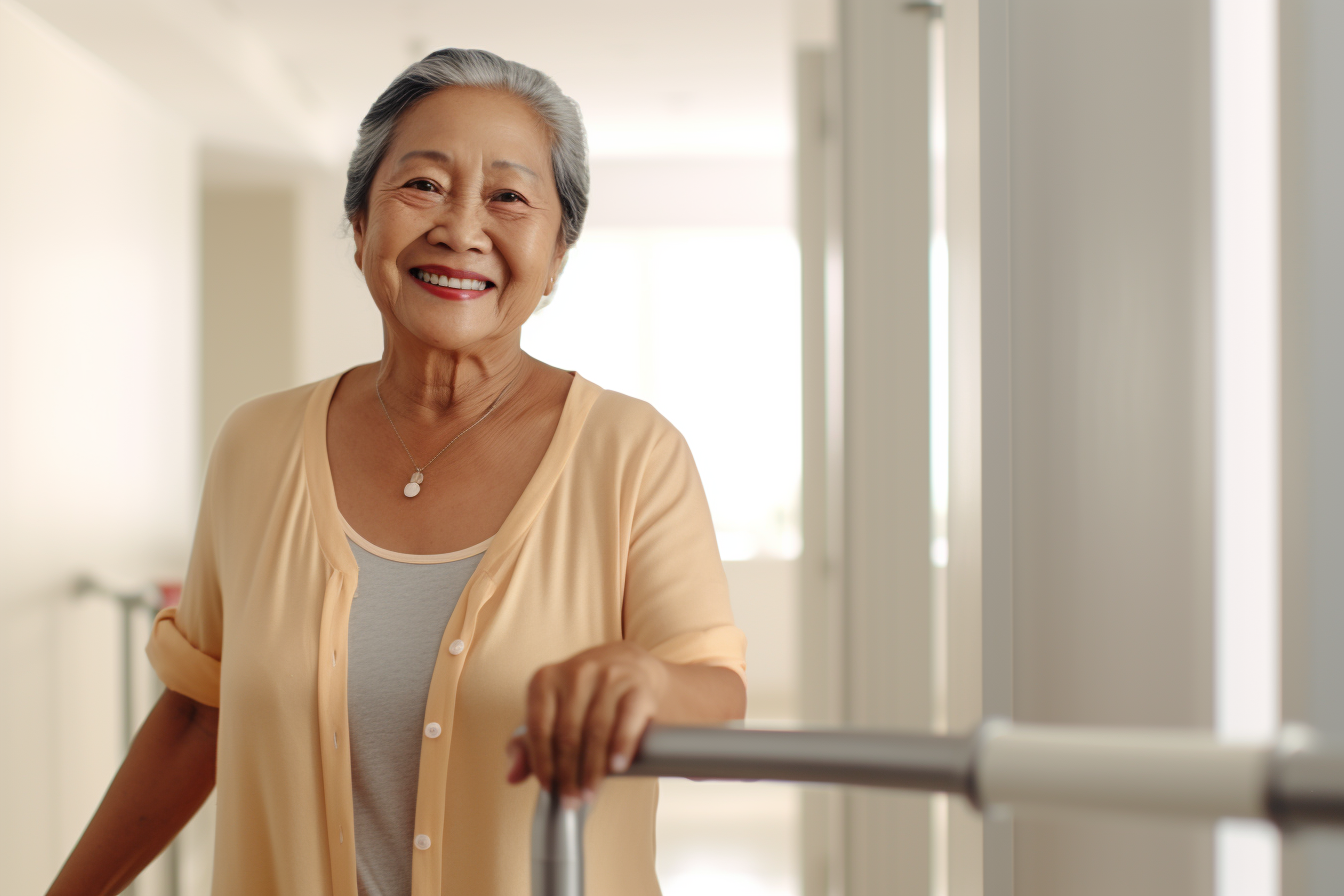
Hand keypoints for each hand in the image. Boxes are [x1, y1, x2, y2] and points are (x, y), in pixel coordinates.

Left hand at [506, 641, 668, 805]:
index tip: (548, 787)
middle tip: (571, 800)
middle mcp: (576, 673)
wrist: (627, 665)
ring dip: (592, 769)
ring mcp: (608, 677)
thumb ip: (527, 745)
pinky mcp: (636, 687)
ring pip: (596, 730)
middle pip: (567, 732)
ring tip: (590, 793)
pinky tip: (617, 767)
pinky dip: (620, 747)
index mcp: (546, 680)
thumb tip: (513, 776)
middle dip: (568, 773)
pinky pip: (626, 721)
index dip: (542, 762)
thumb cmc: (583, 697)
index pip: (538, 726)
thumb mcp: (549, 713)